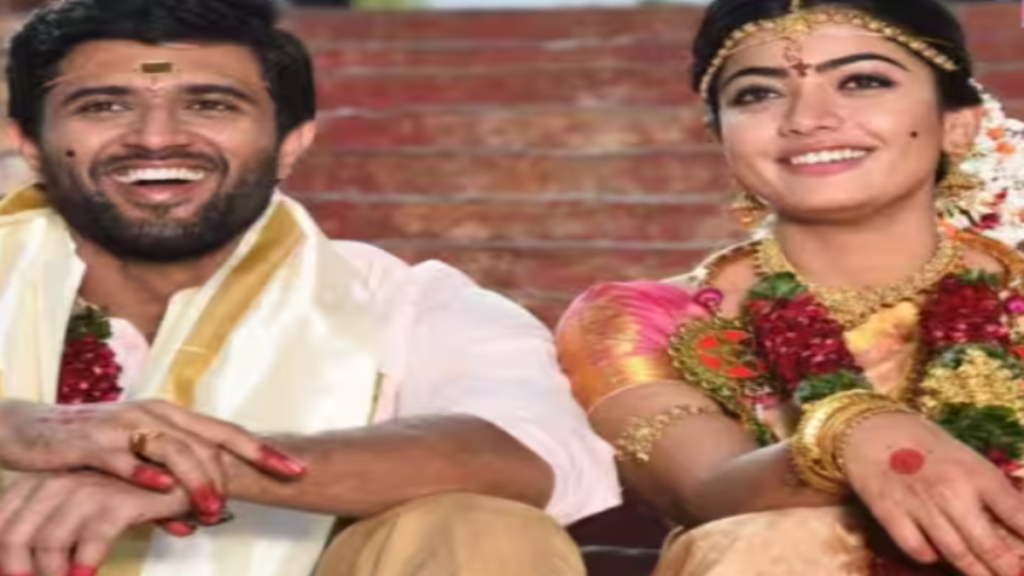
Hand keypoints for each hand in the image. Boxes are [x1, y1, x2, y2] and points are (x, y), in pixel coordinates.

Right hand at [0, 400, 305, 518]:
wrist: (28, 431)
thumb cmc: (90, 452)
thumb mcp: (135, 471)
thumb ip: (167, 495)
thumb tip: (198, 524)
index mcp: (172, 417)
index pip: (227, 432)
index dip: (264, 451)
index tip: (299, 469)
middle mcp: (155, 414)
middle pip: (212, 437)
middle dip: (249, 462)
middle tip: (278, 484)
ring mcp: (124, 425)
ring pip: (174, 448)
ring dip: (197, 479)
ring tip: (215, 508)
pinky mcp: (92, 441)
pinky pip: (123, 458)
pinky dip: (143, 473)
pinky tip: (161, 488)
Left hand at [0, 471, 201, 575]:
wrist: (197, 472)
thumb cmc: (147, 491)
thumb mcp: (98, 503)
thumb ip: (69, 525)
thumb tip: (26, 561)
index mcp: (53, 476)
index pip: (6, 512)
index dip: (1, 545)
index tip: (9, 571)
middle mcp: (67, 477)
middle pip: (17, 528)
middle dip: (12, 562)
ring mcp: (94, 486)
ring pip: (51, 537)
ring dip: (47, 570)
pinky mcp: (124, 498)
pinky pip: (94, 534)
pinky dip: (84, 559)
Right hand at [844, 412, 1023, 575]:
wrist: (872, 430)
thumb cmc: (928, 445)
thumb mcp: (969, 460)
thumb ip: (992, 493)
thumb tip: (1017, 527)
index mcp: (978, 474)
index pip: (1019, 517)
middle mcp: (952, 492)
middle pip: (991, 547)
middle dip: (1008, 569)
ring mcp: (921, 506)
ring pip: (957, 554)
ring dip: (977, 572)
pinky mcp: (891, 514)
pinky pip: (918, 550)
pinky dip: (930, 556)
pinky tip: (936, 553)